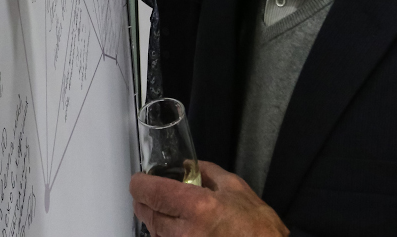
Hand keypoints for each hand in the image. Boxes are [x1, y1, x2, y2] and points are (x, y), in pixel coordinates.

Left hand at [130, 161, 288, 236]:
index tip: (138, 180)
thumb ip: (208, 173)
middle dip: (144, 202)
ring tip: (158, 209)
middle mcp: (186, 232)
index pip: (154, 193)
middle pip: (149, 215)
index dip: (140, 184)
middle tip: (144, 193)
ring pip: (155, 233)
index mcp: (198, 207)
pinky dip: (165, 234)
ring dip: (153, 219)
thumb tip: (188, 165)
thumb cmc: (258, 227)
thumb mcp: (235, 188)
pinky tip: (171, 227)